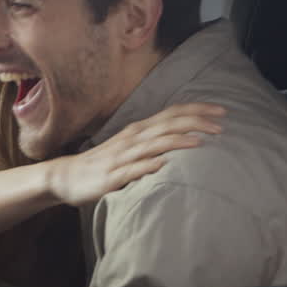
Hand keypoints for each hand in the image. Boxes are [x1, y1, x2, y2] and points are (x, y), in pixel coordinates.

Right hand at [45, 102, 224, 205]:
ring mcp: (121, 157)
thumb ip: (153, 142)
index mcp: (138, 130)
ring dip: (177, 141)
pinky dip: (149, 165)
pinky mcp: (112, 176)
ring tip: (201, 141)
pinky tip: (164, 165)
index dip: (196, 110)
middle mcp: (132, 139)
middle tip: (221, 124)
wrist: (65, 176)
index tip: (221, 111)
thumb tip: (181, 139)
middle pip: (167, 125)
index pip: (172, 114)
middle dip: (195, 122)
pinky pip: (133, 170)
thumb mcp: (130, 148)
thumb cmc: (102, 163)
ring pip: (153, 144)